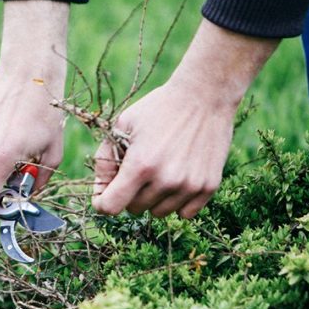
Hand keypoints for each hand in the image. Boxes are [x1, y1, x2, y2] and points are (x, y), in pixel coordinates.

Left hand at [92, 19, 279, 218]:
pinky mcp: (208, 187)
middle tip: (139, 170)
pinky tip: (179, 178)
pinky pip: (185, 213)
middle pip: (135, 209)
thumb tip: (100, 191)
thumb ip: (105, 159)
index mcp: (140, 165)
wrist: (205, 95)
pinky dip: (178, 201)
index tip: (105, 195)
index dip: (103, 203)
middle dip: (130, 194)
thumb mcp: (124, 125)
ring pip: (159, 213)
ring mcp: (189, 186)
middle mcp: (165, 180)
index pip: (112, 207)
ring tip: (161, 170)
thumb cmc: (159, 108)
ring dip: (154, 198)